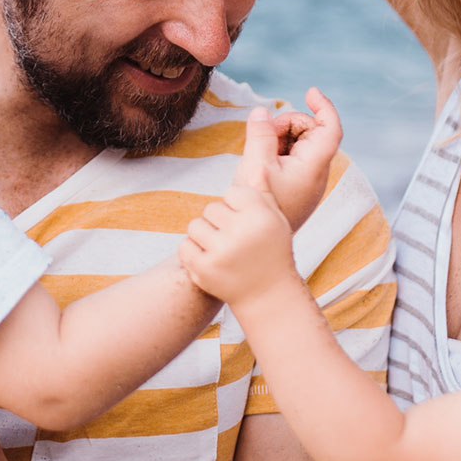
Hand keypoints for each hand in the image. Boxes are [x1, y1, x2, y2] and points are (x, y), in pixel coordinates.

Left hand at [181, 169, 300, 306]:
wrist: (267, 296)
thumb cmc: (273, 252)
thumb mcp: (275, 220)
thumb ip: (262, 192)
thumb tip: (256, 164)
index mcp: (260, 214)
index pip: (232, 193)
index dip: (238, 208)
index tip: (248, 226)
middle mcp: (242, 230)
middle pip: (211, 208)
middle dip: (220, 222)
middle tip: (235, 241)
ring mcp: (221, 251)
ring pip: (195, 226)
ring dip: (205, 236)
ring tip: (223, 250)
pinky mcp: (204, 269)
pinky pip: (185, 246)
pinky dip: (193, 253)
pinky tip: (211, 261)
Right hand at [250, 89, 342, 230]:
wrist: (259, 244)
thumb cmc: (261, 208)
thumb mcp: (255, 166)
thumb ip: (260, 135)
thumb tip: (262, 111)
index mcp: (313, 165)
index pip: (330, 128)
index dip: (324, 106)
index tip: (310, 91)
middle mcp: (316, 172)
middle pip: (309, 131)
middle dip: (286, 124)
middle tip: (262, 137)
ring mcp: (307, 180)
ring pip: (298, 143)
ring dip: (278, 138)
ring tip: (259, 155)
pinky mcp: (297, 186)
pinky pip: (291, 157)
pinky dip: (277, 151)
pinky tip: (261, 164)